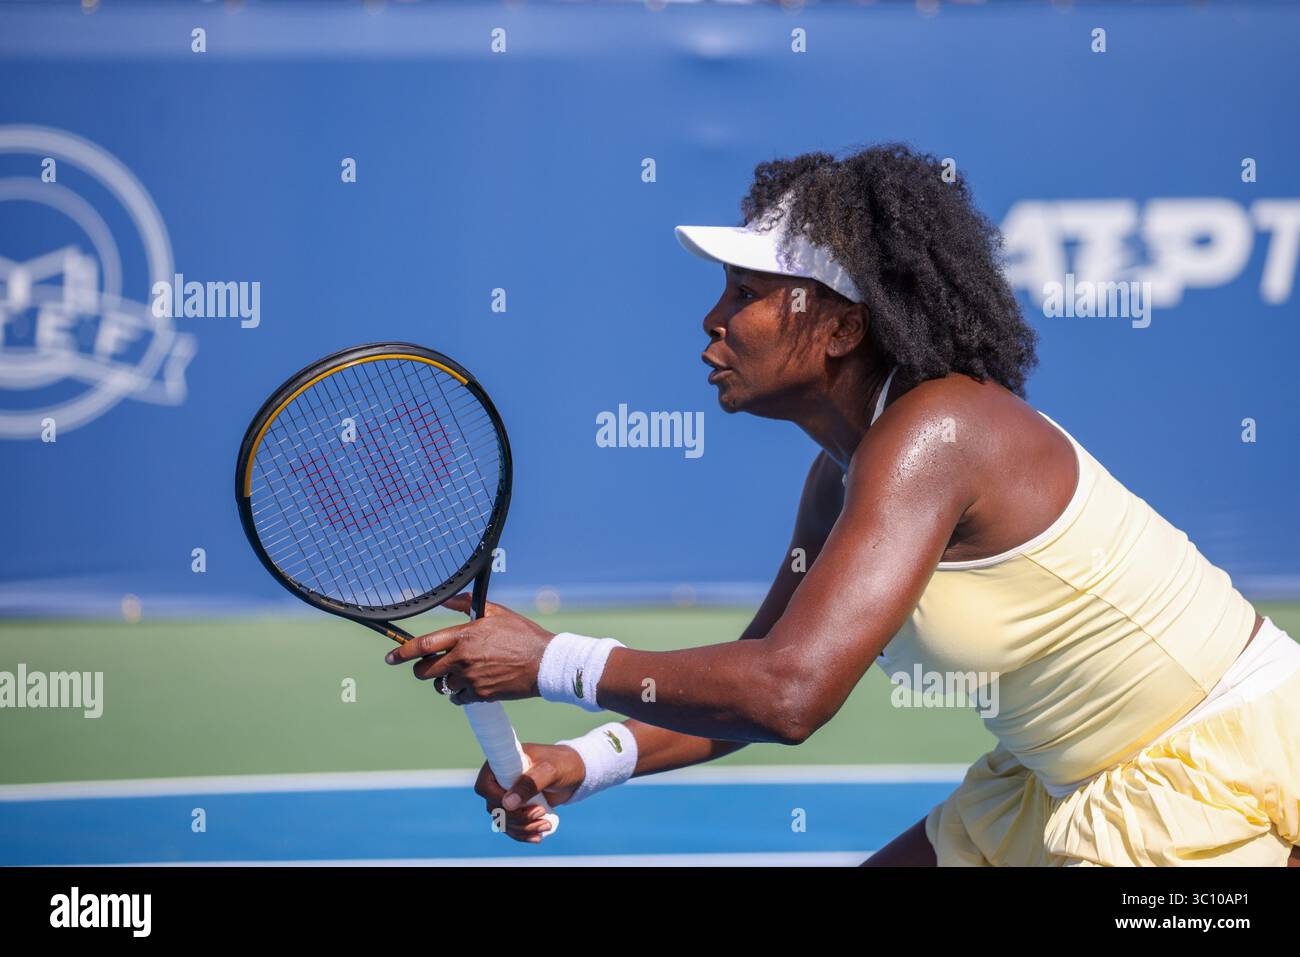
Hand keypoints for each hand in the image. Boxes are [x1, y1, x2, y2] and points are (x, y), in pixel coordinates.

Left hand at [384, 594, 554, 703]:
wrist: (545, 663)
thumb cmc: (523, 635)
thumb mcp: (496, 612)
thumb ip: (466, 605)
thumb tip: (445, 599)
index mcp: (465, 635)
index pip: (423, 646)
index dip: (401, 653)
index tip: (390, 658)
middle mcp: (464, 658)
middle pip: (425, 671)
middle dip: (421, 670)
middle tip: (427, 667)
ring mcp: (471, 679)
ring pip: (441, 686)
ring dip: (443, 682)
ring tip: (458, 674)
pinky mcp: (480, 695)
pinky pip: (457, 699)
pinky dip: (459, 694)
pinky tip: (471, 686)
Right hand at [476, 743, 583, 842]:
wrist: (574, 772)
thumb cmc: (562, 764)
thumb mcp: (550, 770)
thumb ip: (530, 783)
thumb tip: (508, 803)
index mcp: (501, 763)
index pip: (485, 786)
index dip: (497, 800)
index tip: (521, 804)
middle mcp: (499, 780)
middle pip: (494, 808)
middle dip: (517, 817)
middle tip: (541, 813)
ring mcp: (507, 796)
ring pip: (503, 821)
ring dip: (523, 828)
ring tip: (546, 825)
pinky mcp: (516, 808)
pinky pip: (511, 827)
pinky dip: (523, 834)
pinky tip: (537, 836)